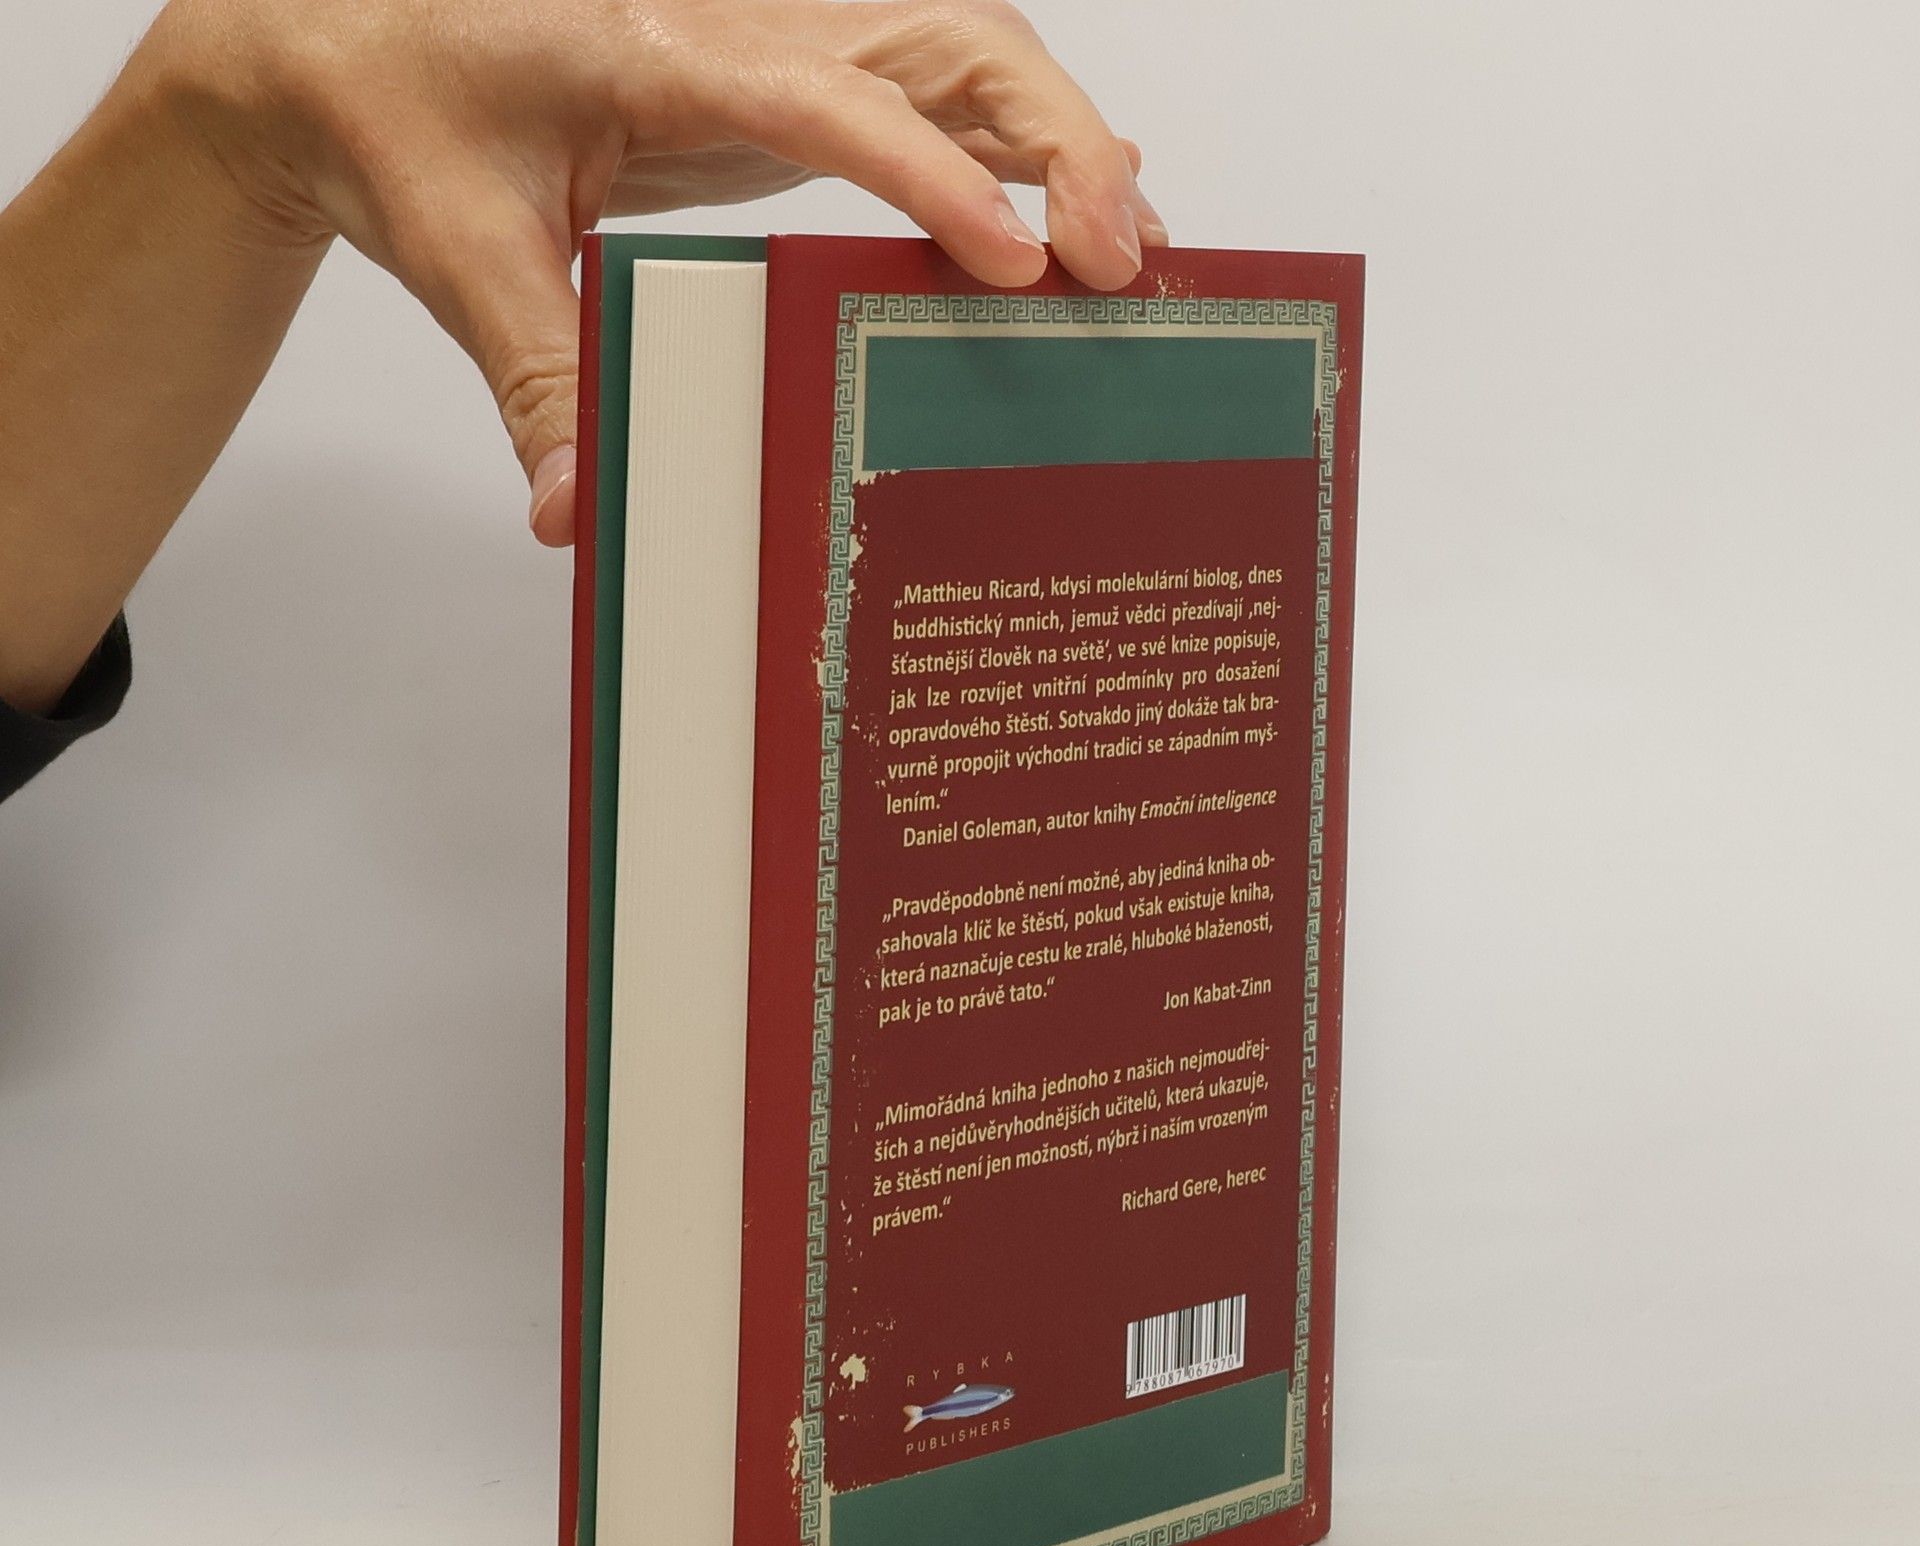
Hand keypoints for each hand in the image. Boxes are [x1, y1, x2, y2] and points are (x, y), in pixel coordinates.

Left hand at [143, 0, 1167, 545]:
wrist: (360, 42)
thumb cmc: (407, 124)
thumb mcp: (465, 259)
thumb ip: (536, 382)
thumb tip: (580, 515)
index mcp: (667, 52)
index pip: (832, 99)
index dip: (934, 172)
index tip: (1017, 256)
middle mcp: (749, 24)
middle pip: (950, 39)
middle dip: (1058, 137)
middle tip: (1122, 258)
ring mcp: (780, 38)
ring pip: (965, 46)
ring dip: (1063, 134)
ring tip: (1134, 248)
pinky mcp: (791, 74)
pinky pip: (935, 87)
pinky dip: (1018, 142)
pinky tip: (1067, 216)